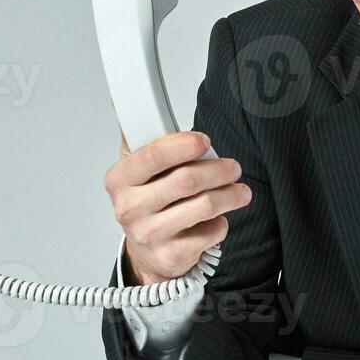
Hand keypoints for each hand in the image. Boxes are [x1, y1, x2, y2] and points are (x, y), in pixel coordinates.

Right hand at [103, 129, 251, 286]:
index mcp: (119, 180)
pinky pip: (211, 231)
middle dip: (219, 170)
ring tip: (239, 191)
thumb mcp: (138, 169)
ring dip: (231, 194)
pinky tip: (217, 218)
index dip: (184, 145)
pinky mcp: (172, 256)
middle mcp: (130, 208)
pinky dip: (222, 222)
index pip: (153, 156)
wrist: (147, 250)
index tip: (204, 141)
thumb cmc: (148, 201)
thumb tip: (145, 103)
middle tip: (233, 167)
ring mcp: (150, 235)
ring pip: (205, 206)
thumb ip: (145, 138)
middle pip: (187, 180)